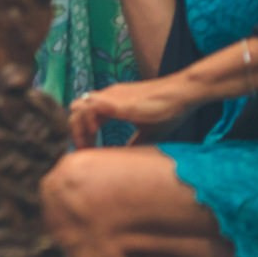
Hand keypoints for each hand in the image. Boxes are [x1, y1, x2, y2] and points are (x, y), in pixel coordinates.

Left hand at [68, 78, 191, 147]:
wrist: (182, 95)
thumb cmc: (167, 111)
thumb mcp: (147, 132)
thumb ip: (134, 143)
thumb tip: (125, 162)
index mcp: (111, 103)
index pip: (85, 115)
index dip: (82, 133)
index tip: (86, 150)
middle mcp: (108, 97)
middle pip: (76, 110)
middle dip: (75, 131)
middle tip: (83, 150)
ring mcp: (112, 97)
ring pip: (79, 107)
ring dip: (79, 127)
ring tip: (87, 145)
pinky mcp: (121, 102)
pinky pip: (93, 107)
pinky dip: (89, 120)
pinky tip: (95, 133)